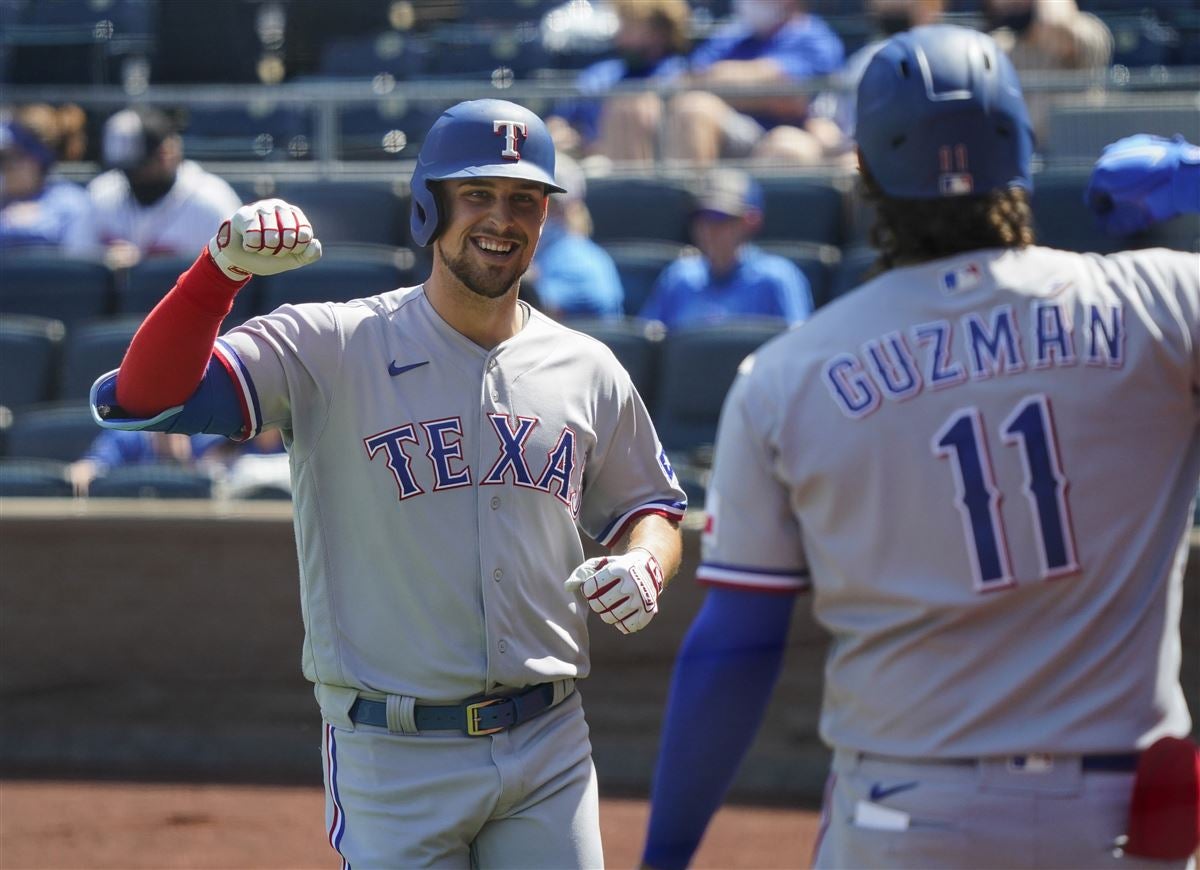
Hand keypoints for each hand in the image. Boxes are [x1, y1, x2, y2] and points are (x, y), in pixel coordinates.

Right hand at [208, 198, 322, 280]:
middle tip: (272, 249)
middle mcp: (280, 206)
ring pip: (272, 237)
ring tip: (260, 246)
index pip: (304, 234)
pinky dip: (252, 247)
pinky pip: (254, 236)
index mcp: (295, 215)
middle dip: (281, 250)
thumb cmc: (269, 255)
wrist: (240, 259)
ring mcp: (262, 208)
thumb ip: (310, 254)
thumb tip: (315, 242)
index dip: (297, 249)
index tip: (289, 250)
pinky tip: (248, 243)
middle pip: (290, 236)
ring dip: (265, 250)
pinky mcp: (244, 214)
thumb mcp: (293, 259)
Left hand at [565, 548, 664, 634]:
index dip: (587, 590)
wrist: (647, 568)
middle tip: (601, 598)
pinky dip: (621, 623)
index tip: (592, 587)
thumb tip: (567, 586)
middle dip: (596, 603)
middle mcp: (632, 584)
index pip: (591, 588)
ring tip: (611, 606)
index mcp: (620, 569)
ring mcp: (642, 599)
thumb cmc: (617, 567)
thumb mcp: (601, 564)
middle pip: (600, 604)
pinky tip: (623, 613)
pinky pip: (627, 626)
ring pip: (611, 617)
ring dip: (606, 614)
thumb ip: (582, 572)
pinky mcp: (648, 611)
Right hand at [1084, 134, 1198, 236]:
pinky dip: (1136, 168)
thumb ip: (1107, 224)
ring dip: (1123, 179)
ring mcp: (1127, 145)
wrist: (1186, 176)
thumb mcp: (1127, 221)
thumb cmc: (1154, 199)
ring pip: (1118, 166)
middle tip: (1125, 205)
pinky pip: (1133, 157)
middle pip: (1103, 180)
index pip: (1092, 198)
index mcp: (1100, 174)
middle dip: (1111, 193)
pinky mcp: (1145, 140)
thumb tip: (1103, 224)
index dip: (1101, 212)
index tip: (1111, 219)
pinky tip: (1149, 178)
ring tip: (1139, 191)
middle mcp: (1109, 155)